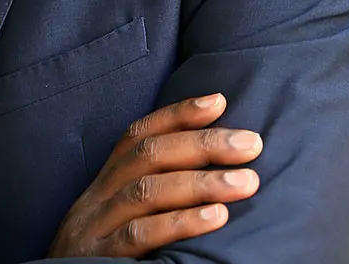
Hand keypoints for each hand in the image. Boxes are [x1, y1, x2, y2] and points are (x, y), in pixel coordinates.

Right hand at [48, 93, 261, 258]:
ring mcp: (96, 228)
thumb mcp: (116, 223)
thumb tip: (212, 172)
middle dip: (202, 144)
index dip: (177, 115)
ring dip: (202, 182)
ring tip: (248, 182)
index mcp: (104, 184)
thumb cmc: (99, 261)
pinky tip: (217, 218)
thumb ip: (150, 197)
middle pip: (147, 155)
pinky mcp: (100, 259)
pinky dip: (181, 223)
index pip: (138, 135)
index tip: (218, 100)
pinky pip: (140, 236)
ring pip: (147, 191)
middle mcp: (97, 198)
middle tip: (252, 143)